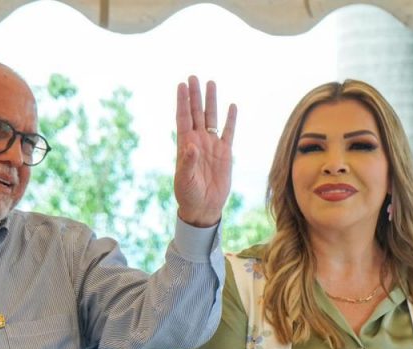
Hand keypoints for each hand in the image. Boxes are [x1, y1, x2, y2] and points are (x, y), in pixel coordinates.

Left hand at [174, 75, 237, 227]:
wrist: (204, 207)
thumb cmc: (189, 195)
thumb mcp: (185, 180)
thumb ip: (187, 162)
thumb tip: (191, 146)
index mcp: (185, 145)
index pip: (183, 118)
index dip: (182, 101)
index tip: (181, 85)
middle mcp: (198, 141)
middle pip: (196, 113)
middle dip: (195, 95)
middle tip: (193, 77)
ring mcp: (211, 145)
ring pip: (212, 118)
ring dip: (211, 102)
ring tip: (211, 83)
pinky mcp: (225, 153)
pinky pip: (229, 132)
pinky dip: (230, 119)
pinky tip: (231, 106)